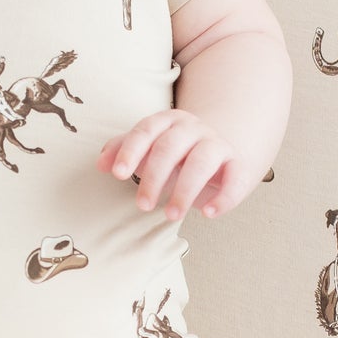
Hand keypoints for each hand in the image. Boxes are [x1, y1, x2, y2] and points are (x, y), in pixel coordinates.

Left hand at [97, 110, 240, 221]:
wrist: (222, 152)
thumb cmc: (178, 153)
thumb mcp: (150, 148)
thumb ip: (124, 152)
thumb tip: (100, 164)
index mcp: (168, 121)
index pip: (146, 130)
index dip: (131, 151)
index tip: (118, 175)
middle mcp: (193, 129)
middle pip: (171, 146)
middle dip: (154, 177)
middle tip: (142, 205)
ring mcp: (217, 145)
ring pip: (202, 162)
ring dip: (184, 190)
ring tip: (171, 215)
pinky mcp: (238, 165)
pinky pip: (235, 178)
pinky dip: (224, 197)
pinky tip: (208, 213)